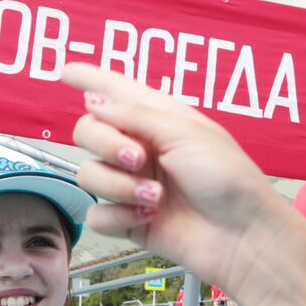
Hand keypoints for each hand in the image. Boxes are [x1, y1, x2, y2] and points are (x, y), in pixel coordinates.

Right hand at [64, 63, 294, 289]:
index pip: (115, 91)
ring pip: (88, 175)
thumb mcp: (185, 133)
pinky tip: (148, 218)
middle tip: (138, 159)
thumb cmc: (227, 179)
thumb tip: (92, 101)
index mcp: (157, 119)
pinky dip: (119, 216)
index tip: (64, 70)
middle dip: (106, 144)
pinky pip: (97, 215)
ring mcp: (131, 185)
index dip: (89, 78)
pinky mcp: (128, 220)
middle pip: (88, 132)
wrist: (241, 235)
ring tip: (156, 198)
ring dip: (119, 186)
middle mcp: (139, 148)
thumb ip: (135, 115)